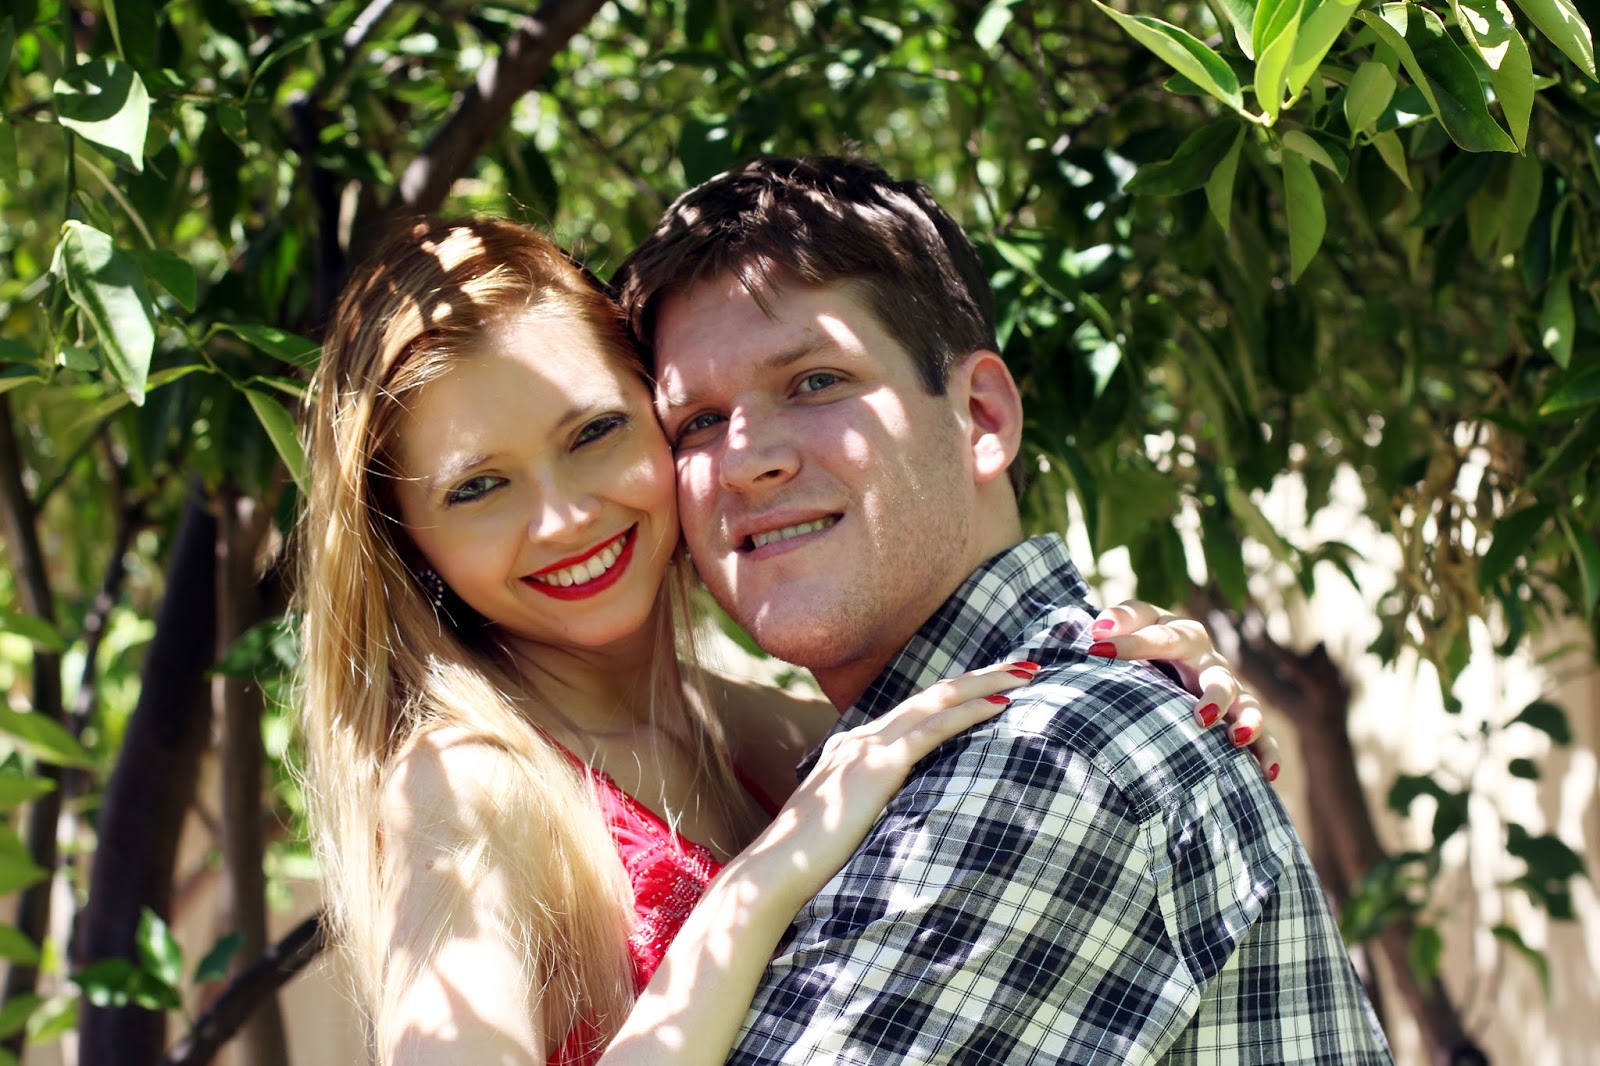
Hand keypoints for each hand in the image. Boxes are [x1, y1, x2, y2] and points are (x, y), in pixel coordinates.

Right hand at [737, 662, 1037, 910]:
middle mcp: (860, 737)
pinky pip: (931, 731)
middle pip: (934, 693)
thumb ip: (873, 809)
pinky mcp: (877, 767)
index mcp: (852, 746)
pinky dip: (969, 714)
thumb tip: (900, 821)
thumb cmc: (810, 861)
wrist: (775, 872)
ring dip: (986, 684)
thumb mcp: (847, 824)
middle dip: (984, 675)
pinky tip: (1000, 706)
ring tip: (1027, 674)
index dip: (959, 693)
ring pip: (938, 701)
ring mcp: (867, 747)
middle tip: (1027, 665)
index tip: (996, 685)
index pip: (917, 708)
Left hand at [1088, 601, 1281, 782]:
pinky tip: (1267, 775)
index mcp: (1183, 635)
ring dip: (1247, 722)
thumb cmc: (1146, 638)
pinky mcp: (1236, 718)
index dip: (1130, 644)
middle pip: (1220, 678)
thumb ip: (1120, 619)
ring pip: (1247, 706)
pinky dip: (1267, 753)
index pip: (1160, 638)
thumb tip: (1099, 630)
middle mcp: (1210, 664)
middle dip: (1215, 697)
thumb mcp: (1134, 622)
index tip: (1098, 650)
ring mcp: (1228, 692)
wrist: (1168, 657)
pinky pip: (1262, 738)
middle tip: (1201, 718)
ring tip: (1237, 739)